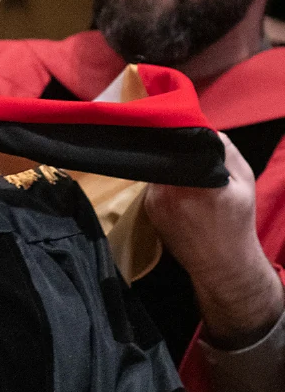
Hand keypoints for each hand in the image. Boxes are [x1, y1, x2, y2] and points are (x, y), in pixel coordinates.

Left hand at [144, 133, 283, 347]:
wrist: (221, 263)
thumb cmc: (237, 221)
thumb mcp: (244, 182)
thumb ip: (226, 150)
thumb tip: (205, 127)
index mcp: (196, 181)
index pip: (180, 144)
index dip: (183, 134)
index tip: (189, 129)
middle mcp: (168, 190)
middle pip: (165, 155)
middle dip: (175, 149)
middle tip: (189, 148)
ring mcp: (154, 201)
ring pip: (158, 168)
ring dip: (169, 165)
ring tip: (186, 169)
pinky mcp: (148, 209)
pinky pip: (153, 183)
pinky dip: (163, 180)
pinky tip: (178, 187)